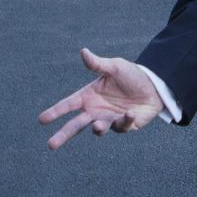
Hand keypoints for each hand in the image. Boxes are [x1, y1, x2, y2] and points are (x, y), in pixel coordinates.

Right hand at [40, 48, 162, 148]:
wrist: (154, 86)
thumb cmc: (132, 75)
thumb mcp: (115, 67)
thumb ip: (98, 64)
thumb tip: (83, 51)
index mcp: (89, 96)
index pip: (68, 105)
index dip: (55, 111)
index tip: (41, 120)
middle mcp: (96, 110)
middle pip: (75, 125)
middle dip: (63, 135)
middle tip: (51, 145)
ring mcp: (109, 119)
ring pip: (98, 129)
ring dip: (98, 128)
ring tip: (97, 126)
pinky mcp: (124, 126)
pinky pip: (121, 126)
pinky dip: (124, 121)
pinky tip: (129, 114)